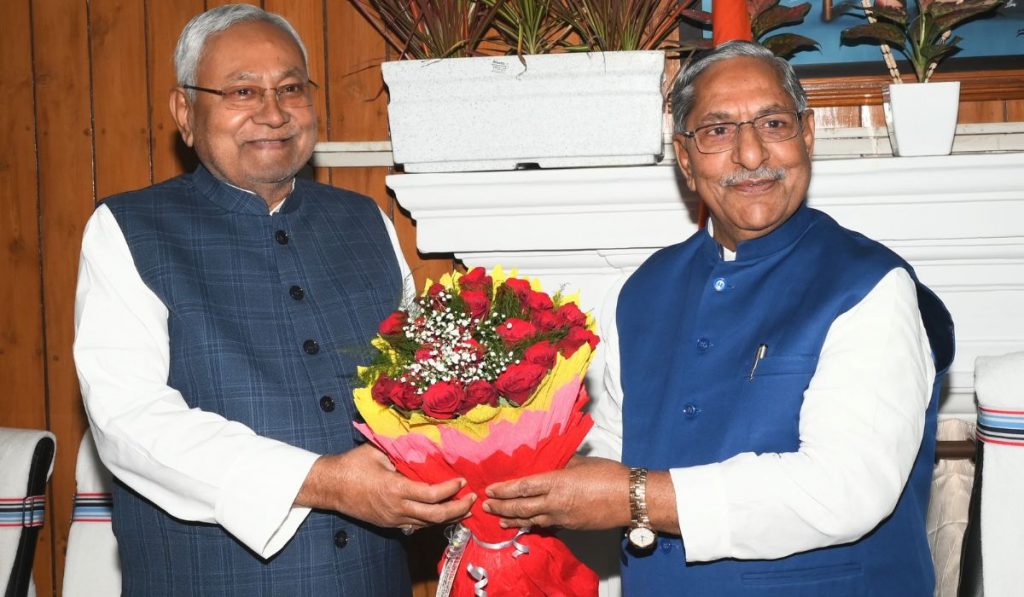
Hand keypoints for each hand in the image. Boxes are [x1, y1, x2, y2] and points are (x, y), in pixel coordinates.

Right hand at [296, 443, 474, 531]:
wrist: (329, 486)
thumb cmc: (352, 465)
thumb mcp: (378, 451)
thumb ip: (400, 450)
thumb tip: (421, 440)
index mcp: (395, 489)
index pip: (432, 494)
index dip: (451, 490)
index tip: (462, 481)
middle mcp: (396, 508)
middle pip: (435, 516)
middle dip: (458, 509)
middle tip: (472, 500)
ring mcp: (392, 519)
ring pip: (427, 524)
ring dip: (448, 517)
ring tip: (464, 508)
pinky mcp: (388, 524)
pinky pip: (416, 525)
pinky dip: (432, 520)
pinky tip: (442, 513)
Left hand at [483, 455, 630, 530]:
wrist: (629, 498)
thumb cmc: (608, 475)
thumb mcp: (581, 462)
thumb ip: (562, 463)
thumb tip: (552, 461)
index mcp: (556, 482)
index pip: (523, 487)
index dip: (504, 490)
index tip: (490, 490)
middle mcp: (555, 502)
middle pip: (522, 507)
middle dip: (502, 507)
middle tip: (486, 507)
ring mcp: (563, 517)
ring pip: (532, 520)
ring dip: (513, 520)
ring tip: (499, 520)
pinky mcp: (571, 526)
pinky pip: (546, 525)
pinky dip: (532, 524)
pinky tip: (527, 524)